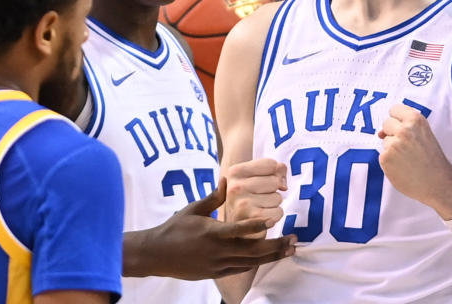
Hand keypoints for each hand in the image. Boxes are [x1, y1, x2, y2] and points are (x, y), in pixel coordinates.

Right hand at [125, 177, 295, 279]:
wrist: (156, 255)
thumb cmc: (175, 228)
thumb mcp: (194, 209)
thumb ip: (214, 197)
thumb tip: (227, 178)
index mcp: (212, 232)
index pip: (239, 230)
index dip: (257, 226)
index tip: (273, 221)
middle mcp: (218, 251)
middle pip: (253, 251)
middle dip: (276, 245)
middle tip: (294, 240)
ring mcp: (217, 265)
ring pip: (251, 262)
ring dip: (272, 256)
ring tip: (289, 250)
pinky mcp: (216, 273)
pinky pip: (241, 268)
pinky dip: (256, 262)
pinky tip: (268, 256)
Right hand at [225, 158, 287, 238]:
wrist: (235, 229)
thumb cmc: (249, 198)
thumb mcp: (255, 178)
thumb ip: (275, 170)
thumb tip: (283, 184)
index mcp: (234, 172)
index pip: (271, 164)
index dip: (275, 173)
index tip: (264, 182)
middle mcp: (235, 187)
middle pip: (276, 181)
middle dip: (273, 190)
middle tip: (259, 198)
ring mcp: (242, 204)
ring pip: (278, 198)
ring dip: (273, 205)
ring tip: (259, 209)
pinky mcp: (253, 221)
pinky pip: (279, 212)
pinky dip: (275, 216)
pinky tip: (262, 219)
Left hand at [378, 104, 451, 219]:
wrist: (438, 183)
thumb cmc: (432, 158)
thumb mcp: (424, 134)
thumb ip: (405, 126)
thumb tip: (380, 133)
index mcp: (416, 120)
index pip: (394, 109)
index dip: (397, 119)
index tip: (404, 128)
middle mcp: (404, 129)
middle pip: (387, 123)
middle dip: (393, 133)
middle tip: (409, 147)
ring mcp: (393, 144)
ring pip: (385, 141)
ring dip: (392, 149)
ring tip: (409, 159)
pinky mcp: (386, 158)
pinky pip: (383, 155)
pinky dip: (390, 162)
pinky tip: (403, 167)